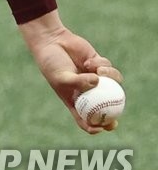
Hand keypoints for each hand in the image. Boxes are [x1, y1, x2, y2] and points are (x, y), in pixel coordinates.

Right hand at [17, 10, 123, 133]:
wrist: (52, 42)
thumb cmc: (52, 63)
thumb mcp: (61, 77)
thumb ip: (78, 82)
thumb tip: (98, 82)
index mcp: (75, 99)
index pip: (86, 118)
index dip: (94, 127)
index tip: (102, 128)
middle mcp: (87, 90)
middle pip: (105, 106)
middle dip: (114, 113)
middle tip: (117, 112)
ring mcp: (94, 78)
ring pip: (112, 85)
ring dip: (110, 78)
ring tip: (99, 71)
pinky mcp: (99, 65)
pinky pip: (108, 68)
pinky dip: (102, 65)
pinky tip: (89, 61)